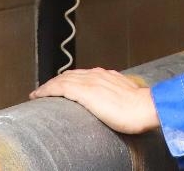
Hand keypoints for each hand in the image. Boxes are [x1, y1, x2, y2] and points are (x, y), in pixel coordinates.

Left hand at [30, 68, 158, 134]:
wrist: (144, 107)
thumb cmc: (140, 107)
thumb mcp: (127, 97)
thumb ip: (117, 96)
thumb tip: (116, 106)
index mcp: (107, 76)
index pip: (82, 75)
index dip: (68, 80)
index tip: (61, 86)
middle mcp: (96, 75)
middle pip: (69, 75)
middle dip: (56, 81)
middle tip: (45, 90)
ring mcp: (89, 82)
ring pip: (61, 79)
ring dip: (48, 85)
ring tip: (39, 93)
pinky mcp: (83, 91)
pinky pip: (59, 88)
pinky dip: (47, 90)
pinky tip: (38, 95)